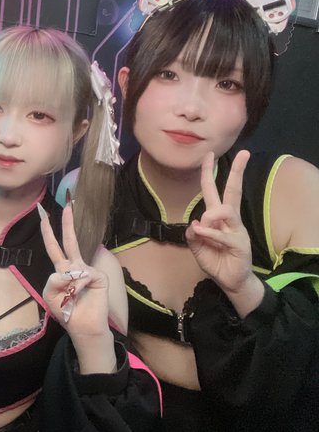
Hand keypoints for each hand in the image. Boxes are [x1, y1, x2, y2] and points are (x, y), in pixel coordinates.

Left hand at [38, 202, 109, 338]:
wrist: (84, 327)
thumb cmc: (66, 311)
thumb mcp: (50, 296)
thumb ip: (52, 281)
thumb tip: (68, 272)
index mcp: (61, 270)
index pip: (53, 247)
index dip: (48, 232)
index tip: (43, 215)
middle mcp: (75, 266)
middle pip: (69, 240)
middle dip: (68, 222)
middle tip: (68, 202)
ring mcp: (88, 270)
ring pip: (71, 269)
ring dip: (67, 288)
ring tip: (71, 300)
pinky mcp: (98, 276)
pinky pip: (81, 277)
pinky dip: (78, 288)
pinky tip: (82, 295)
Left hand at [186, 151, 260, 301]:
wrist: (230, 281)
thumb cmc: (215, 261)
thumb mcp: (197, 247)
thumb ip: (193, 235)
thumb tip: (194, 224)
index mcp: (217, 218)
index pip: (213, 191)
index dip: (209, 174)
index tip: (209, 155)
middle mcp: (229, 220)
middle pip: (233, 192)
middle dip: (236, 172)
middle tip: (243, 154)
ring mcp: (236, 230)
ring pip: (225, 211)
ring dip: (210, 216)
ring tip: (202, 228)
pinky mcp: (239, 244)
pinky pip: (222, 235)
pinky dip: (210, 234)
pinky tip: (201, 233)